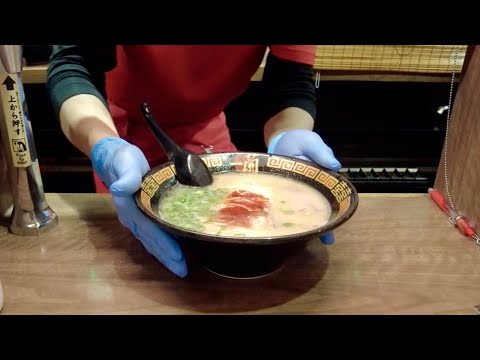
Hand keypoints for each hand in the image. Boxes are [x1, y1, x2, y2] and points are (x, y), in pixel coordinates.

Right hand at [91, 137, 186, 276]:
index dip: (164, 245)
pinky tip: (171, 250)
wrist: (111, 157)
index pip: (150, 230)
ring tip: (179, 267)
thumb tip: (120, 189)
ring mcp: (134, 218)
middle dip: (167, 257)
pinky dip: (161, 245)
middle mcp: (131, 217)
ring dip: (164, 255)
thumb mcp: (125, 162)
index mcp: (130, 207)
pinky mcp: (139, 214)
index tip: (178, 257)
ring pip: (151, 241)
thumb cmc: (121, 159)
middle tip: (182, 271)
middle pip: (151, 241)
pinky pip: (151, 234)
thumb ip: (126, 176)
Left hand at [267, 129, 340, 244]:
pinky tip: (286, 230)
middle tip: (327, 239)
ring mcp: (297, 194)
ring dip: (306, 225)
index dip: (336, 209)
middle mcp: (312, 190)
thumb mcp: (312, 143)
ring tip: (308, 240)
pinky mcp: (283, 194)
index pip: (333, 196)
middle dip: (324, 224)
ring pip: (303, 212)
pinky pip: (286, 207)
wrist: (282, 140)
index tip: (337, 220)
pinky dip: (286, 217)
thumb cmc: (300, 141)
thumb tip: (334, 166)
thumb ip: (322, 152)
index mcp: (323, 180)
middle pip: (320, 208)